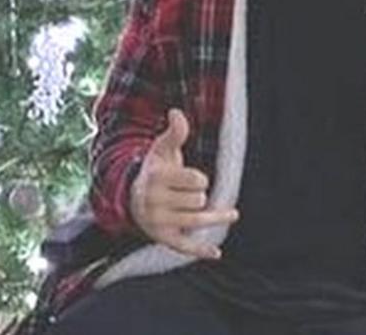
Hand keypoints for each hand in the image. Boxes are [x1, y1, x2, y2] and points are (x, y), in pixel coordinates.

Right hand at [129, 108, 238, 259]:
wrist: (132, 197)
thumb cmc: (155, 169)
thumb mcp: (162, 149)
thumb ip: (174, 133)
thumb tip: (177, 113)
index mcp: (155, 178)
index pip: (196, 180)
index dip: (200, 178)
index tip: (195, 179)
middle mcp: (154, 201)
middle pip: (198, 201)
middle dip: (200, 195)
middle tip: (191, 194)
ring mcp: (158, 222)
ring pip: (197, 221)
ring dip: (216, 217)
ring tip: (232, 214)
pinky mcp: (163, 238)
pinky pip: (183, 246)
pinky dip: (199, 251)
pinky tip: (216, 253)